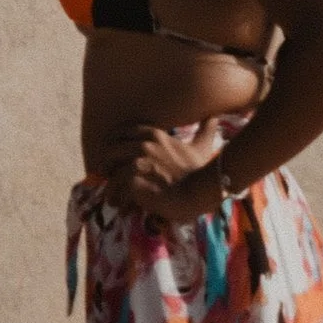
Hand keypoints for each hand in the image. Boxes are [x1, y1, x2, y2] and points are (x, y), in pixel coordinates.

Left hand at [102, 130, 221, 222]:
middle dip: (106, 164)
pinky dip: (117, 199)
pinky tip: (120, 206)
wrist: (199, 192)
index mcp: (153, 133)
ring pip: (111, 171)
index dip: (114, 144)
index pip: (121, 132)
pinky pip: (116, 189)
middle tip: (108, 177)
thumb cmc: (199, 171)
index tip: (114, 157)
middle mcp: (142, 144)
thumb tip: (215, 116)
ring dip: (110, 185)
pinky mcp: (134, 181)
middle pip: (110, 149)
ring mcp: (137, 162)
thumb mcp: (201, 146)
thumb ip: (204, 130)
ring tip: (113, 197)